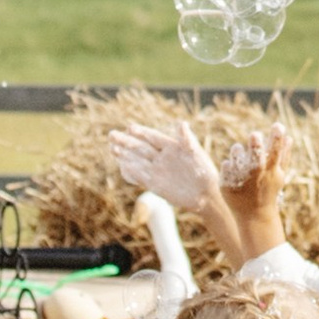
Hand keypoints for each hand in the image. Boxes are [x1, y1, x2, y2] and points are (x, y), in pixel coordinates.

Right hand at [113, 121, 227, 218]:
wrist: (206, 195)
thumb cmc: (204, 171)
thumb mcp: (197, 154)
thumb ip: (187, 139)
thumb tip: (181, 123)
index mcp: (172, 147)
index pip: (153, 137)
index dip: (142, 132)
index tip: (130, 127)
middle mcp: (162, 157)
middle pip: (141, 147)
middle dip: (126, 142)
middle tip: (111, 135)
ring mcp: (158, 171)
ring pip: (138, 161)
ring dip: (125, 155)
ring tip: (112, 148)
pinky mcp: (155, 184)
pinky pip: (140, 176)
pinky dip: (131, 172)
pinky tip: (122, 166)